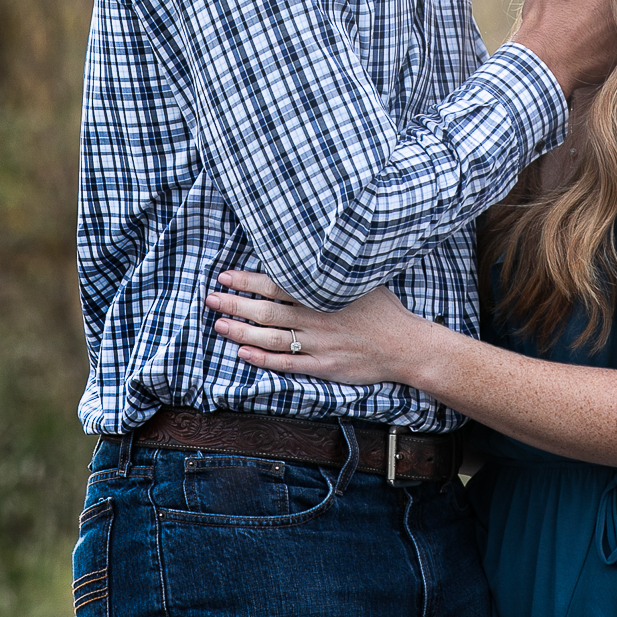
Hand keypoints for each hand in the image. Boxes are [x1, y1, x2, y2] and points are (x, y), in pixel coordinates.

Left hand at [206, 270, 435, 387]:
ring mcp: (319, 344)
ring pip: (272, 338)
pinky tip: (244, 355)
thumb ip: (334, 269)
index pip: (276, 284)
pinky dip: (263, 359)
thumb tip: (311, 250)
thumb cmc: (384, 310)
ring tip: (219, 327)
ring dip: (242, 332)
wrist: (406, 345)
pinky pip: (288, 364)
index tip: (225, 277)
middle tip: (210, 300)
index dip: (247, 281)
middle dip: (235, 305)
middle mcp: (316, 317)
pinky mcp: (324, 366)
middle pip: (266, 310)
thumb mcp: (361, 278)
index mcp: (322, 293)